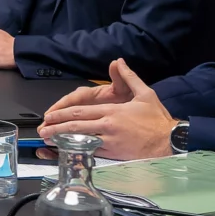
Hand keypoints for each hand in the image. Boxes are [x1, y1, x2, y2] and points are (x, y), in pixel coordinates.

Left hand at [37, 60, 177, 159]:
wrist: (171, 140)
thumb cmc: (158, 119)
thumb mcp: (145, 93)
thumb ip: (129, 77)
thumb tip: (119, 62)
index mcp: (112, 111)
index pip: (81, 112)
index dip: (62, 114)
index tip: (49, 116)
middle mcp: (108, 126)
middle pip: (76, 127)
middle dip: (56, 128)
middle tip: (43, 130)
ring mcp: (110, 142)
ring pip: (81, 141)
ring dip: (63, 142)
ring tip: (49, 142)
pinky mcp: (115, 154)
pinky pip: (92, 153)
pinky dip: (78, 152)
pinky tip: (69, 152)